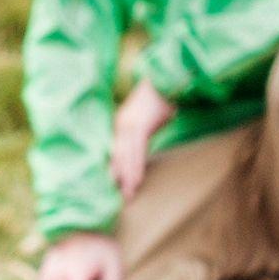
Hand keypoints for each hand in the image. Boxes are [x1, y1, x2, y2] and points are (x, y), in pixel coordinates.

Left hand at [110, 81, 169, 199]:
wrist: (166, 80)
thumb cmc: (158, 100)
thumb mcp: (145, 119)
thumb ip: (139, 135)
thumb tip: (139, 152)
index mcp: (119, 124)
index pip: (114, 152)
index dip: (113, 170)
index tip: (111, 187)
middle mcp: (120, 125)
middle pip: (116, 157)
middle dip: (116, 178)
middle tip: (116, 199)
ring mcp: (129, 125)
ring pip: (125, 157)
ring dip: (127, 178)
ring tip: (127, 196)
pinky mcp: (140, 125)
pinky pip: (137, 151)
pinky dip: (137, 167)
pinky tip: (136, 181)